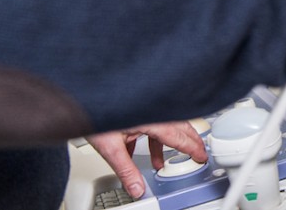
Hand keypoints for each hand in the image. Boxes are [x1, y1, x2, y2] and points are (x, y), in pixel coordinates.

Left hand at [87, 121, 207, 198]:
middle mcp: (152, 112)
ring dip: (167, 144)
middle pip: (179, 127)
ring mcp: (145, 110)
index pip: (178, 136)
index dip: (192, 148)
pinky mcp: (136, 111)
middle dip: (189, 142)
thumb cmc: (96, 111)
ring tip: (164, 162)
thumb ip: (125, 170)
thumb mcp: (110, 147)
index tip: (202, 156)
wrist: (84, 97)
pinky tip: (140, 153)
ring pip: (164, 127)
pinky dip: (150, 141)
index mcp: (152, 119)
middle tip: (199, 153)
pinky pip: (150, 127)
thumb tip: (136, 188)